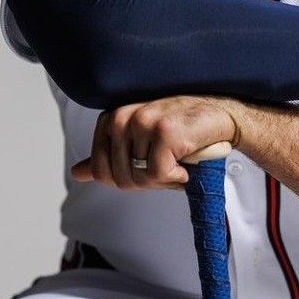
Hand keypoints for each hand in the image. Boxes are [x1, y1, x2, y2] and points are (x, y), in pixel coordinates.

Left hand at [70, 95, 242, 190]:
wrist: (221, 117)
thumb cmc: (180, 131)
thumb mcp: (138, 142)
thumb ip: (107, 156)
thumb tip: (78, 173)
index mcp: (111, 118)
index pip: (100, 171)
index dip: (127, 179)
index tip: (149, 166)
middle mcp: (122, 116)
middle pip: (119, 178)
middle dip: (147, 182)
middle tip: (168, 166)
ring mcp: (142, 122)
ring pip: (139, 178)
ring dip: (164, 180)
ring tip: (179, 160)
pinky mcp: (164, 132)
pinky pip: (158, 174)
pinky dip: (177, 177)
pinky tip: (187, 162)